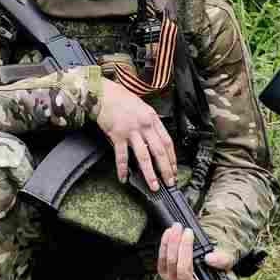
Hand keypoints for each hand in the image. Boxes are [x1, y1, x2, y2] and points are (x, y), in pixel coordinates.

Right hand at [92, 74, 176, 191]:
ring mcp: (131, 131)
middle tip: (169, 182)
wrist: (105, 94)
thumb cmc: (122, 100)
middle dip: (166, 169)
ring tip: (153, 185)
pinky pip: (122, 156)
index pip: (167, 142)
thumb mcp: (143, 108)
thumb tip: (155, 141)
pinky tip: (124, 178)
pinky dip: (123, 168)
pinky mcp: (117, 135)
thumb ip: (150, 124)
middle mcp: (144, 126)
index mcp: (153, 119)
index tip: (174, 169)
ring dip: (149, 173)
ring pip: (144, 156)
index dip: (172, 158)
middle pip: (159, 151)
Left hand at [155, 222, 236, 279]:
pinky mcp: (165, 271)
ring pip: (166, 260)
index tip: (190, 235)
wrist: (212, 263)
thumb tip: (210, 258)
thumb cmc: (219, 267)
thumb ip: (222, 261)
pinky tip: (169, 233)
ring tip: (176, 228)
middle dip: (178, 243)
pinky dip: (164, 243)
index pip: (185, 275)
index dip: (185, 254)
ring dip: (170, 241)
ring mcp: (171, 279)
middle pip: (174, 265)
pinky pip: (161, 258)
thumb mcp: (227, 263)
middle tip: (183, 229)